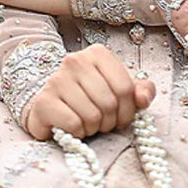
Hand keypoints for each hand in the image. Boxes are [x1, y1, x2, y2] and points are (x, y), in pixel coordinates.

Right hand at [23, 46, 155, 140]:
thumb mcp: (119, 90)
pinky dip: (78, 133)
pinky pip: (73, 124)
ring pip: (92, 116)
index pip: (125, 88)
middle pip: (109, 103)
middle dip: (110, 122)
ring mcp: (56, 80)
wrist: (52, 107)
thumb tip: (144, 99)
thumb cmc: (90, 97)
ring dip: (93, 128)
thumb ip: (141, 91)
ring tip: (87, 124)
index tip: (121, 119)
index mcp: (98, 54)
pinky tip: (73, 128)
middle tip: (102, 123)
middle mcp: (75, 61)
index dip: (128, 111)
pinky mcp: (43, 102)